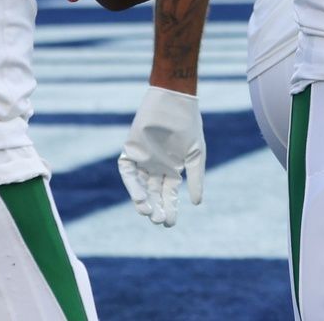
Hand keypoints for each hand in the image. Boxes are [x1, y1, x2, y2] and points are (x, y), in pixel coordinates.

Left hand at [118, 87, 205, 226]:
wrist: (175, 100)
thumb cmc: (188, 124)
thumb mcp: (195, 154)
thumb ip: (195, 178)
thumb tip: (196, 203)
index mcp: (172, 168)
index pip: (169, 195)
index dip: (170, 209)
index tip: (170, 223)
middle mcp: (156, 166)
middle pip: (153, 193)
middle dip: (156, 208)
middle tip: (159, 220)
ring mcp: (143, 159)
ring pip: (139, 185)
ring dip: (142, 199)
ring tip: (147, 211)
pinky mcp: (131, 149)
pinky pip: (127, 170)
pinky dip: (132, 184)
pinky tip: (140, 195)